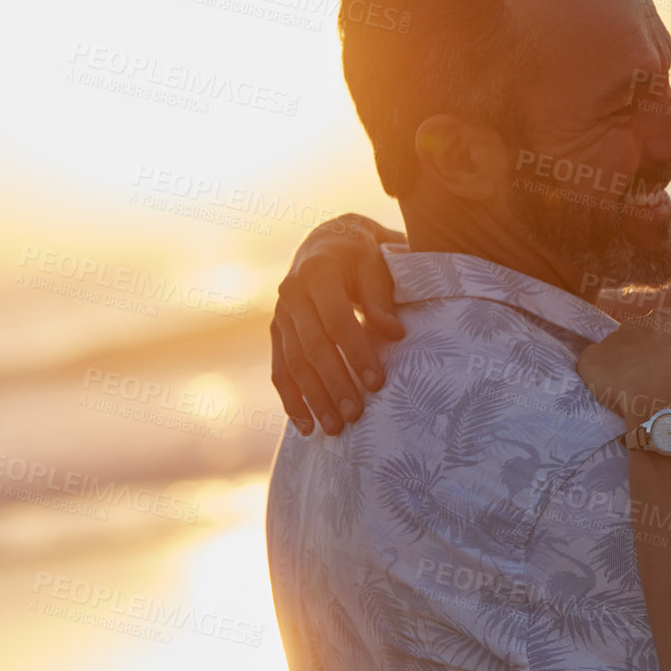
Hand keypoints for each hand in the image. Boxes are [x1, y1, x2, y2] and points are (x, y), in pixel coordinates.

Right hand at [270, 213, 405, 434]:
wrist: (327, 242)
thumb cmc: (361, 256)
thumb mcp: (375, 265)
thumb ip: (381, 298)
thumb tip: (394, 334)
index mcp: (318, 273)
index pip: (337, 321)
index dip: (357, 353)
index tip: (377, 383)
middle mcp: (291, 294)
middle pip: (312, 348)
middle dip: (334, 384)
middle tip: (355, 414)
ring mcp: (280, 315)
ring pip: (293, 364)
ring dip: (313, 399)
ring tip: (334, 428)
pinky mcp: (276, 332)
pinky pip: (279, 370)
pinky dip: (291, 399)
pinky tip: (305, 425)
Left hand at [577, 310, 670, 425]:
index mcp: (668, 318)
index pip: (660, 334)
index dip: (661, 359)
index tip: (664, 377)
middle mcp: (636, 322)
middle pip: (633, 344)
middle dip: (637, 364)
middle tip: (647, 390)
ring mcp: (612, 340)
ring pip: (612, 360)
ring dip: (618, 377)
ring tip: (632, 401)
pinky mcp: (590, 359)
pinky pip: (592, 373)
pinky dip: (599, 387)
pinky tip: (615, 402)